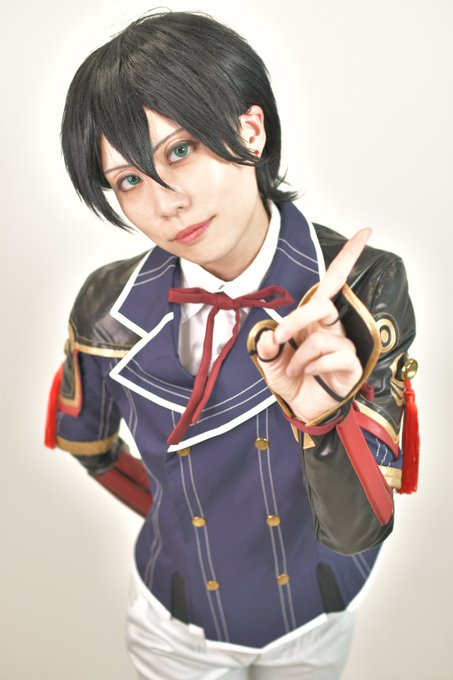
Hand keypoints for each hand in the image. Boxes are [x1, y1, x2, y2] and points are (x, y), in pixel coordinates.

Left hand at [255, 228, 371, 421]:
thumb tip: (270, 337)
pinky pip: (334, 355)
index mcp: (312, 318)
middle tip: (280, 338)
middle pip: (322, 304)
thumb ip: (266, 346)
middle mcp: (330, 326)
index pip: (332, 282)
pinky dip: (314, 366)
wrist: (300, 408)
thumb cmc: (289, 379)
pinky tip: (308, 374)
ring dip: (301, 355)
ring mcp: (343, 344)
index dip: (347, 258)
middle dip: (297, 319)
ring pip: (322, 335)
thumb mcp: (269, 361)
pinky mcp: (351, 363)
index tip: (366, 232)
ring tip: (293, 369)